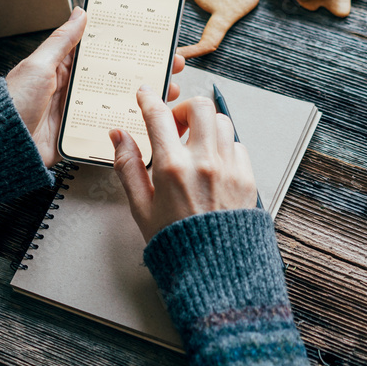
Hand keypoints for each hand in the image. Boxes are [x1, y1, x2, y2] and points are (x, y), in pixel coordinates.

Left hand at [6, 7, 185, 166]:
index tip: (152, 38)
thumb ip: (62, 41)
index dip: (127, 44)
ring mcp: (81, 112)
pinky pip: (111, 126)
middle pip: (118, 76)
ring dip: (144, 97)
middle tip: (172, 65)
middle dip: (146, 70)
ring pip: (120, 100)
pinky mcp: (83, 134)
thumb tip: (80, 12)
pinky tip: (150, 119)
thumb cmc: (14, 104)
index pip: (102, 50)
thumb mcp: (38, 65)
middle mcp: (75, 88)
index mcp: (64, 67)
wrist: (4, 147)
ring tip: (168, 92)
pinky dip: (130, 122)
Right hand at [110, 87, 256, 242]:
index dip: (148, 99)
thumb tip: (119, 136)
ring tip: (194, 145)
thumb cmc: (175, 243)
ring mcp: (229, 167)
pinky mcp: (247, 177)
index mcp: (172, 168)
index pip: (158, 116)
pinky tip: (212, 164)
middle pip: (200, 106)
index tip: (145, 94)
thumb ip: (128, 166)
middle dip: (184, 109)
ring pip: (222, 122)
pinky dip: (224, 146)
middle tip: (175, 125)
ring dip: (206, 126)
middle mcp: (204, 161)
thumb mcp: (140, 207)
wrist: (214, 271)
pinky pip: (237, 145)